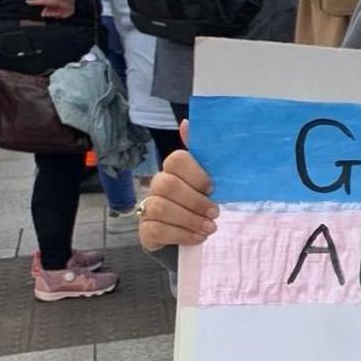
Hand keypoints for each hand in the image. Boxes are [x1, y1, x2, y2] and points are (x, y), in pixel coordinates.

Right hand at [25, 0, 74, 18]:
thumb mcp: (43, 1)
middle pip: (52, 13)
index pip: (48, 10)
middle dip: (49, 14)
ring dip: (54, 15)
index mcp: (52, 4)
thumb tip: (26, 1)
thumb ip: (35, 2)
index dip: (45, 13)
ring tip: (53, 12)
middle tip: (48, 14)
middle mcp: (58, 7)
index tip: (43, 14)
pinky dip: (61, 16)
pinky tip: (58, 13)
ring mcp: (64, 9)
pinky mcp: (70, 11)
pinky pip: (65, 16)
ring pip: (58, 15)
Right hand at [138, 121, 218, 251]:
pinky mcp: (145, 230)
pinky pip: (155, 229)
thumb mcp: (209, 182)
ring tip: (209, 228)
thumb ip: (204, 157)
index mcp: (175, 170)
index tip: (212, 188)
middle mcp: (158, 185)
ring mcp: (148, 206)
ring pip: (160, 207)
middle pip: (167, 185)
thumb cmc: (200, 204)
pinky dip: (180, 234)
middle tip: (215, 213)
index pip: (176, 160)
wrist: (188, 237)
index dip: (195, 174)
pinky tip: (196, 238)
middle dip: (194, 201)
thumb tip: (186, 122)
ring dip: (189, 219)